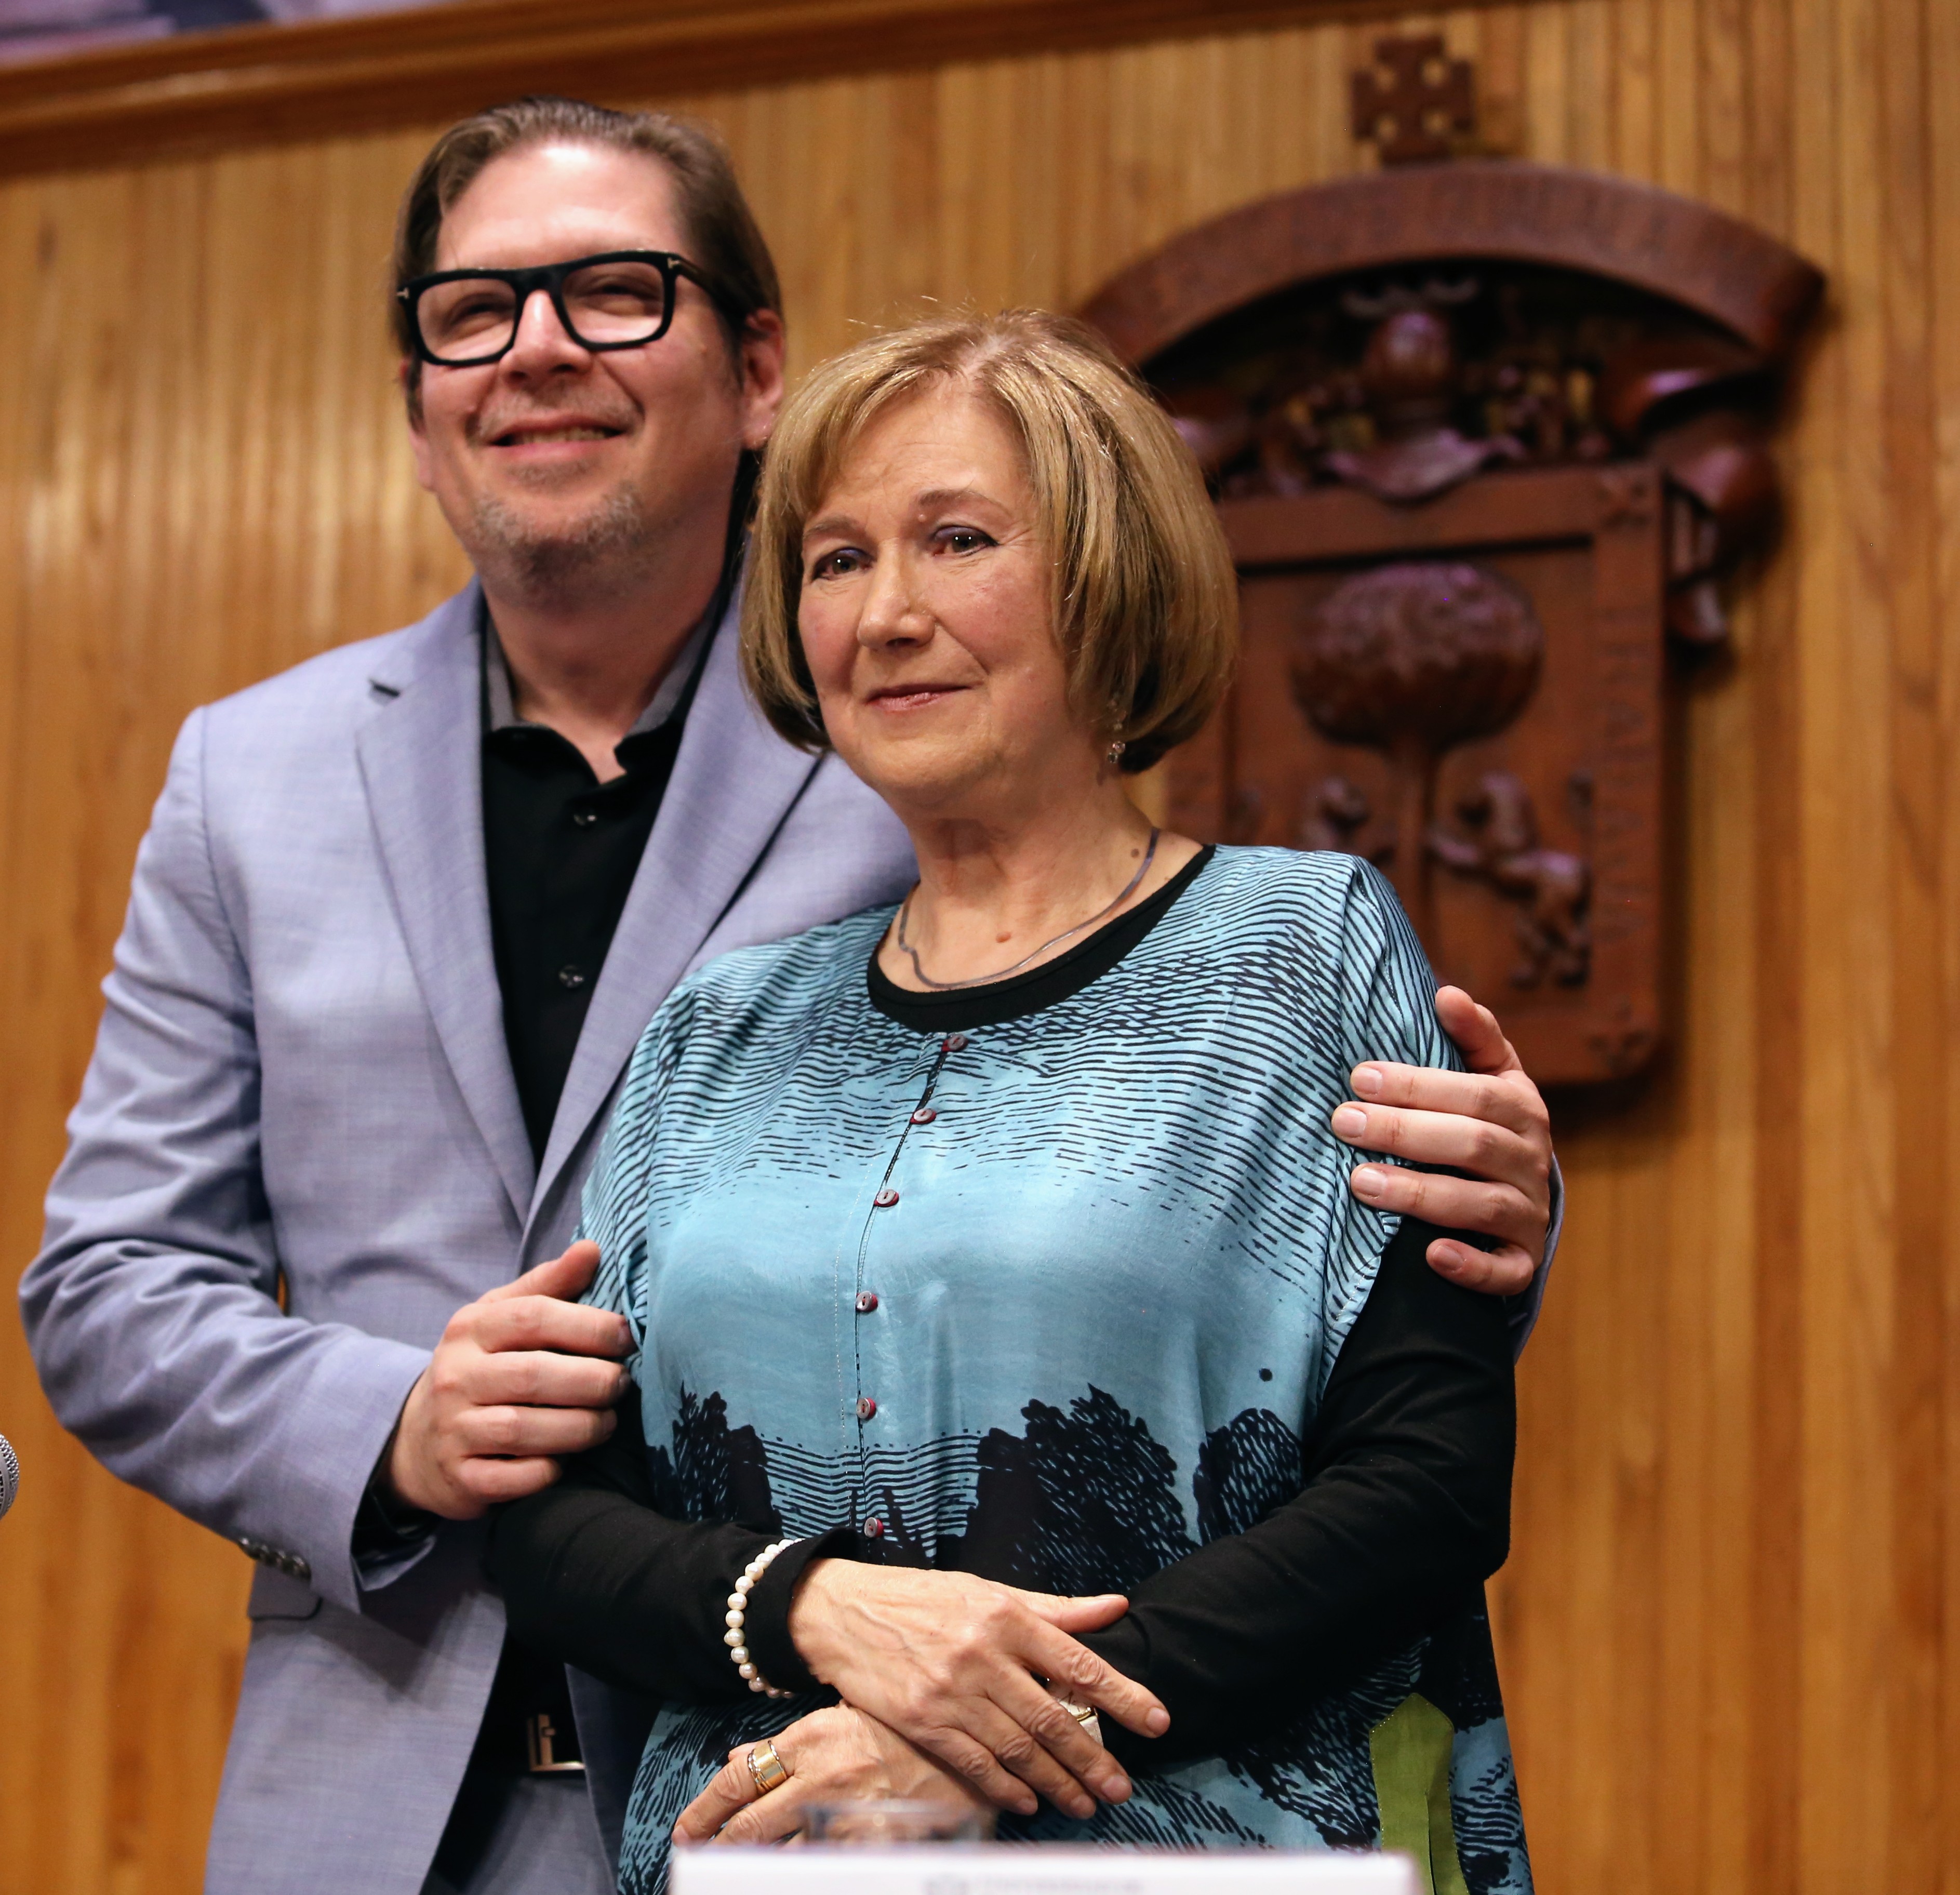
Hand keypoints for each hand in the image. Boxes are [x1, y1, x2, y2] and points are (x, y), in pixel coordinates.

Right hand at [384, 1240, 631, 1518]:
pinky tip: (566, 1461)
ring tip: (608, 1422)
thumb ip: (548, 1284)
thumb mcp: (501, 1316)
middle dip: (593, 1381)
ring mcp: (453, 1429)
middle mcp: (456, 1376)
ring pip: (524, 1429)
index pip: (533, 1317)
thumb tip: (592, 1249)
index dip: (589, 1326)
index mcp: (471, 1328)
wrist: (418, 1439)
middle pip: (534, 1375)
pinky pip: (512, 1479)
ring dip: (580, 1428)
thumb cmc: (481, 1366)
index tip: (626, 1338)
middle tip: (623, 1385)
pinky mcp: (460, 1478)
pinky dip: (546, 1471)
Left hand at [673, 1705, 989, 1845]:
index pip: (742, 1777)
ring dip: (755, 1866)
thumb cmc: (909, 1727)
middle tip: (699, 1862)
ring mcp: (848, 1813)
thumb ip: (789, 1743)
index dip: (706, 1809)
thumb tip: (738, 1758)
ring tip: (734, 1876)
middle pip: (751, 1824)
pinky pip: (823, 1869)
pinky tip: (790, 1876)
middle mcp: (823, 1775)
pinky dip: (802, 1874)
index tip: (686, 1831)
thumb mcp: (844, 1717)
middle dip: (719, 1848)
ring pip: (781, 1853)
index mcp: (814, 1738)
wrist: (976, 1745)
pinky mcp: (873, 1845)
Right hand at [786, 1560, 1167, 1818]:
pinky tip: (1028, 1803)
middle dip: (1092, 1758)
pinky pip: (975, 1763)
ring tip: (1085, 1803)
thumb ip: (1054, 1608)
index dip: (1123, 1695)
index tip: (1157, 1722)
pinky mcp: (922, 1720)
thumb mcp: (989, 1591)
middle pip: (1052, 1717)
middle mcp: (982, 1653)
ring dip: (1056, 1782)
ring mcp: (951, 1690)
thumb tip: (1115, 1607)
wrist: (843, 1610)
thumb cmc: (922, 1599)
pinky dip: (1006, 1788)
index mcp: (1006, 1615)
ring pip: (1017, 1748)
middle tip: (1122, 1787)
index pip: (1078, 1661)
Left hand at [1331, 986, 1552, 1295]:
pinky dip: (1470, 1266)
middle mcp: (1531, 1160)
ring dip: (1420, 1193)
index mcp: (1522, 1108)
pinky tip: (1431, 1256)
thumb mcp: (1488, 1078)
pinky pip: (1505, 1271)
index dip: (1418, 1085)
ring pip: (1481, 1204)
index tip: (1359, 1077)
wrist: (1520, 1203)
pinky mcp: (1522, 1263)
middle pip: (1472, 1144)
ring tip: (1360, 1182)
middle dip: (1405, 1132)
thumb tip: (1447, 992)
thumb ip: (1472, 1037)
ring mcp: (1529, 1214)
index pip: (1474, 1093)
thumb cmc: (1484, 1126)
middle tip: (1344, 1123)